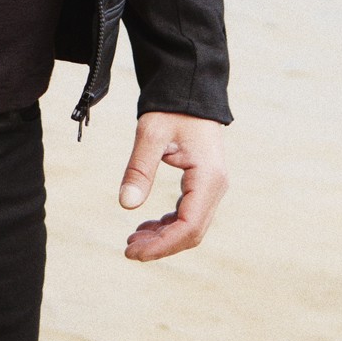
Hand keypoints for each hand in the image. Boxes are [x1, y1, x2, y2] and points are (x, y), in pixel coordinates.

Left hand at [118, 111, 227, 261]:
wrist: (189, 89)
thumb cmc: (171, 108)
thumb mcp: (150, 134)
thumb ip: (139, 168)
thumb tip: (126, 205)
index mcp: (208, 178)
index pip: (188, 226)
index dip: (162, 245)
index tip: (133, 251)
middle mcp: (215, 187)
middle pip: (191, 232)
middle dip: (161, 245)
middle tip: (128, 250)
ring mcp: (212, 187)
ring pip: (190, 226)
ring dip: (163, 236)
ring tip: (133, 240)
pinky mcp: (203, 184)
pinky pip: (188, 213)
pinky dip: (168, 224)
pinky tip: (146, 226)